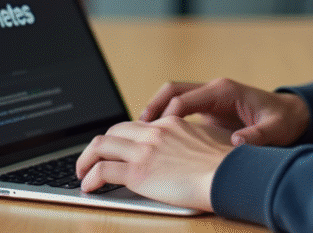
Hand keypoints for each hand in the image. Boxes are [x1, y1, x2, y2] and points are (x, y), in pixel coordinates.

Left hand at [75, 116, 232, 210]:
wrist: (231, 174)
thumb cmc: (229, 164)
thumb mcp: (210, 141)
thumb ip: (195, 140)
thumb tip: (196, 149)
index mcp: (171, 124)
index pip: (135, 126)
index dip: (121, 138)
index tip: (116, 150)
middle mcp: (154, 132)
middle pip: (113, 132)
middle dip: (98, 147)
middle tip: (92, 160)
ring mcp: (144, 151)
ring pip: (100, 146)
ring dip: (85, 160)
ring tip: (81, 173)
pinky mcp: (138, 172)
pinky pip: (102, 171)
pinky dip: (90, 179)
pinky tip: (89, 188)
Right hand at [141, 77, 310, 146]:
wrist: (291, 115)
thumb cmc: (282, 121)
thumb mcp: (274, 130)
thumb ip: (257, 137)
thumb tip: (237, 143)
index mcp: (224, 90)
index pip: (185, 97)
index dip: (168, 114)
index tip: (156, 132)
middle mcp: (213, 90)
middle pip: (172, 90)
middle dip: (153, 107)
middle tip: (137, 128)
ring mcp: (209, 99)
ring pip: (173, 98)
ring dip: (156, 112)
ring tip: (140, 133)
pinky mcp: (208, 110)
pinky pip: (180, 109)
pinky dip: (166, 120)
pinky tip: (157, 138)